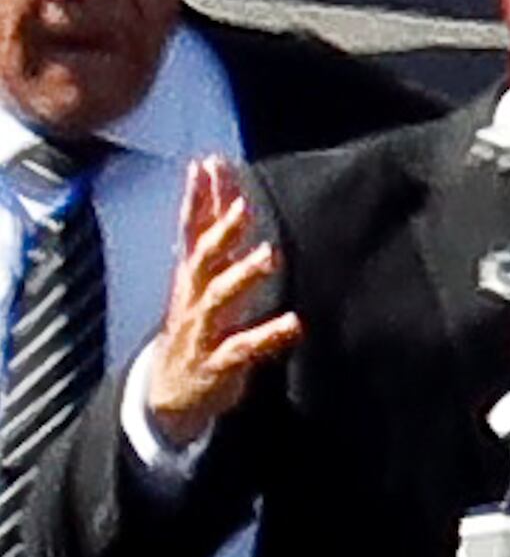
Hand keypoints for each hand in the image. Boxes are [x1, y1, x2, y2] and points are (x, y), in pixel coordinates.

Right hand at [134, 159, 297, 446]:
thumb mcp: (198, 281)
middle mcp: (194, 297)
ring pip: (219, 299)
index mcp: (192, 276)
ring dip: (243, 276)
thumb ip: (210, 237)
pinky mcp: (218, 362)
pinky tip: (294, 323)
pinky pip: (244, 348)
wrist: (168, 392)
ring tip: (271, 254)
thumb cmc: (194, 327)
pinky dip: (268, 336)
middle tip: (244, 205)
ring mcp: (204, 329)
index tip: (209, 163)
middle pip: (203, 257)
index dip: (200, 197)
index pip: (193, 229)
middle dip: (221, 231)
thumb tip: (218, 189)